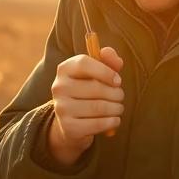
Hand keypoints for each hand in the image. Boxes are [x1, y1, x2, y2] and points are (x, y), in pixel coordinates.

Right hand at [47, 47, 123, 166]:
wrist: (71, 124)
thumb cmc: (88, 93)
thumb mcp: (97, 75)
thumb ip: (107, 61)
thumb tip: (108, 52)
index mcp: (65, 69)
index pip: (84, 63)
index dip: (106, 71)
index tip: (118, 80)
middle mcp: (59, 87)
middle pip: (96, 87)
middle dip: (116, 93)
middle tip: (119, 97)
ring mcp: (62, 108)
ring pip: (99, 107)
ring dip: (116, 108)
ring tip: (118, 108)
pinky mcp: (69, 127)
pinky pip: (98, 124)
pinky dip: (112, 122)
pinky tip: (114, 120)